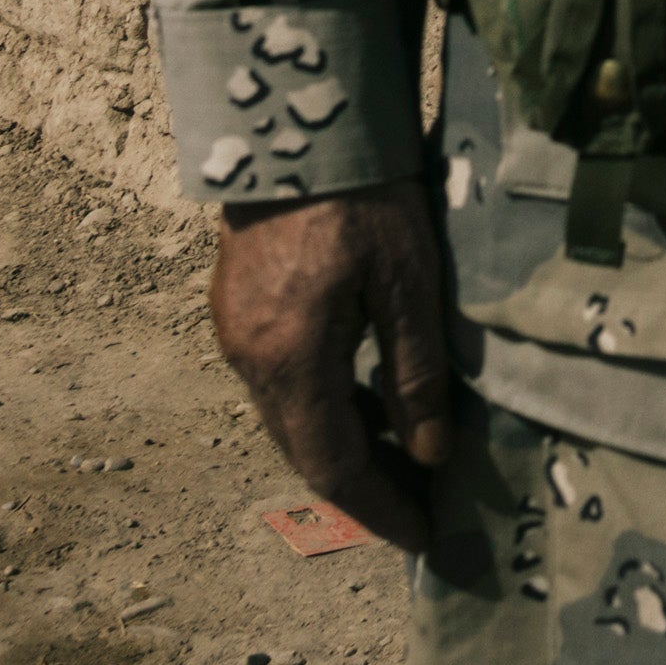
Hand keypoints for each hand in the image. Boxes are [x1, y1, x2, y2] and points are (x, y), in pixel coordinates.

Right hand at [211, 183, 457, 557]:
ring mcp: (235, 336)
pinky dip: (323, 409)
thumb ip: (417, 372)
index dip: (380, 509)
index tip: (424, 539)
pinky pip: (278, 386)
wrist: (294, 124)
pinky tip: (367, 402)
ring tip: (405, 462)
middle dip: (364, 489)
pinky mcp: (237, 312)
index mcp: (290, 359)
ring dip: (342, 449)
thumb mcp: (408, 281)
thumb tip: (430, 453)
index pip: (334, 466)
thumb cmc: (363, 194)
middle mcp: (249, 359)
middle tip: (422, 508)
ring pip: (288, 420)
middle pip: (304, 451)